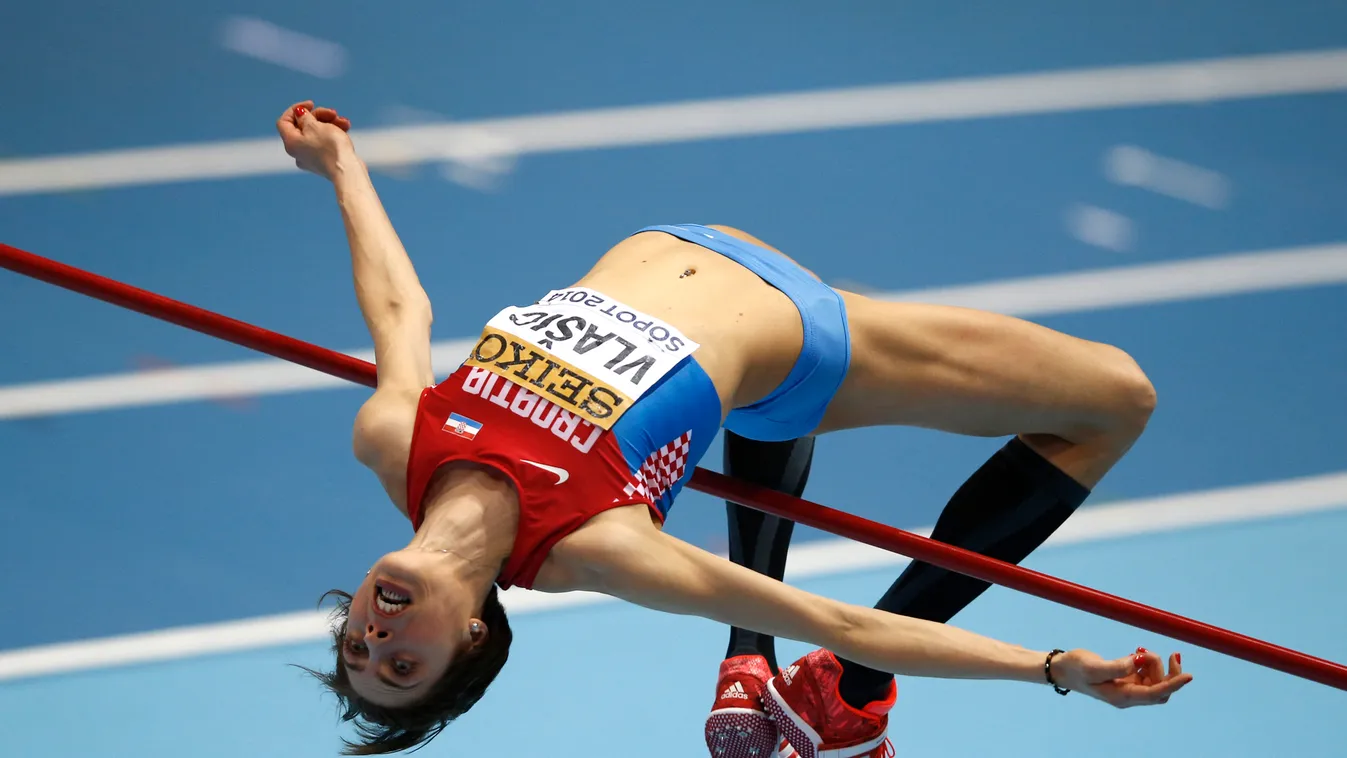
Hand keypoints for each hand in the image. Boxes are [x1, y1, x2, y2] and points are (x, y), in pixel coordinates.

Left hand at [276, 100, 354, 179]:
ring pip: (317, 134)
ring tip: (344, 121)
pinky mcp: (324, 161)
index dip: (295, 110)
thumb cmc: (330, 147)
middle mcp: (298, 152)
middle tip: (333, 113)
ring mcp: (311, 158)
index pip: (284, 122)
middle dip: (319, 116)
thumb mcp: (315, 125)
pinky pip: (325, 143)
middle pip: (303, 127)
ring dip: (329, 123)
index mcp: (291, 143)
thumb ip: (305, 117)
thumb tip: (299, 114)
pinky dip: (333, 134)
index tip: (311, 104)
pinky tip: (345, 128)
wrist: (347, 170)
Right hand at [1051, 647, 1191, 707]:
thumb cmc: (1075, 668)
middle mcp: (1129, 696)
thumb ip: (1117, 666)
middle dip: (1166, 671)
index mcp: (1122, 697)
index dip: (1173, 684)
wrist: (1062, 669)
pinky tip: (1138, 653)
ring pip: (1155, 680)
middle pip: (1161, 689)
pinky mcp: (1126, 680)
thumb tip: (1139, 661)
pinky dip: (1148, 663)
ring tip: (1139, 650)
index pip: (1155, 693)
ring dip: (1154, 663)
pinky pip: (1148, 674)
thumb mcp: (1093, 666)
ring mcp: (1128, 689)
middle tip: (1162, 652)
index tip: (1189, 675)